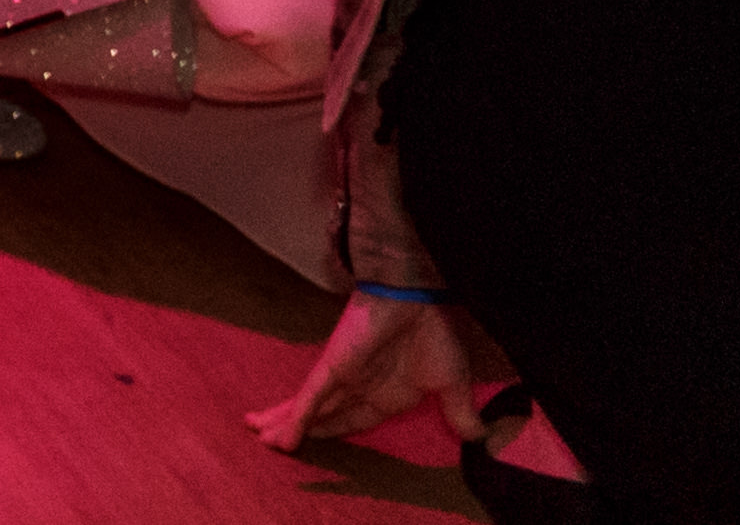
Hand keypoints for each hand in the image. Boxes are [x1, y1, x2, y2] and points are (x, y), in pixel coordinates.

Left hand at [249, 290, 504, 455]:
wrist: (417, 295)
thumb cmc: (434, 332)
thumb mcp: (453, 383)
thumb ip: (458, 411)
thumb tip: (478, 436)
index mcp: (386, 393)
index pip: (354, 420)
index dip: (335, 432)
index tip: (314, 443)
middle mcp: (359, 386)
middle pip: (323, 415)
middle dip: (298, 428)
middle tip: (269, 441)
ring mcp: (342, 377)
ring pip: (308, 408)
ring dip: (285, 424)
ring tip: (261, 437)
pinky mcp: (331, 367)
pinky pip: (311, 400)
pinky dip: (297, 419)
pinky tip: (282, 437)